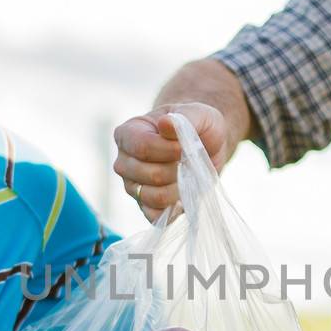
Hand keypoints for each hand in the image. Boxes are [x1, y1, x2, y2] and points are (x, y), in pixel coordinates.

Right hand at [112, 103, 230, 220]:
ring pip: (154, 197)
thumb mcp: (198, 114)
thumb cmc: (197, 126)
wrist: (206, 146)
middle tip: (190, 162)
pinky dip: (175, 208)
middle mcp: (124, 162)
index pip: (142, 147)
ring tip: (190, 176)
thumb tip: (165, 124)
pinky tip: (185, 194)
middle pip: (149, 174)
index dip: (169, 150)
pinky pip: (156, 217)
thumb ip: (184, 117)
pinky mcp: (144, 206)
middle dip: (178, 171)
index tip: (186, 147)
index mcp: (128, 133)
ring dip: (179, 189)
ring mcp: (132, 186)